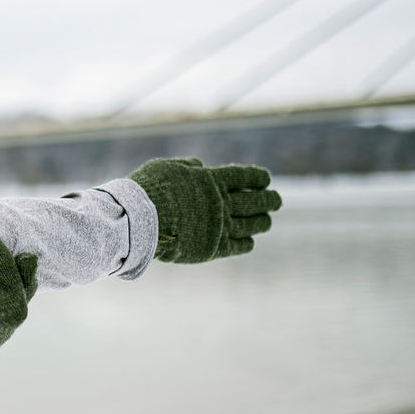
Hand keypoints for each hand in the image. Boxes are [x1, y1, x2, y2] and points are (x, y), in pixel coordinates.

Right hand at [128, 158, 281, 262]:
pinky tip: (250, 241)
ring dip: (262, 221)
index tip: (266, 179)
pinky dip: (247, 242)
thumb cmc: (147, 191)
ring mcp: (220, 226)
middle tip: (277, 200)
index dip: (258, 177)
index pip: (245, 176)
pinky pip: (239, 245)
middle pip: (255, 200)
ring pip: (252, 224)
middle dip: (269, 199)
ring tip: (267, 220)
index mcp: (212, 180)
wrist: (137, 222)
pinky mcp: (214, 248)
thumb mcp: (165, 168)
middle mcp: (221, 203)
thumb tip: (201, 166)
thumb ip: (187, 167)